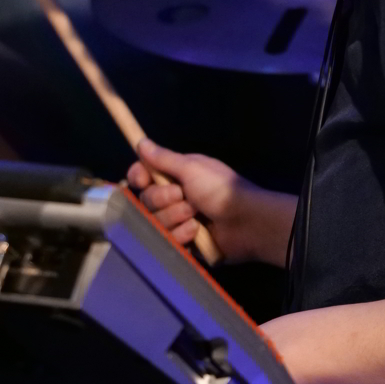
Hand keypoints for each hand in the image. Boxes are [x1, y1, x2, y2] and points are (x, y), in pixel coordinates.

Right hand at [127, 140, 295, 265]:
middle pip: (146, 200)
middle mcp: (175, 196)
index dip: (139, 177)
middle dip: (163, 199)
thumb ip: (163, 159)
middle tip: (183, 196)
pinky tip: (198, 231)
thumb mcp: (191, 168)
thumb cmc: (221, 189)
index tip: (141, 179)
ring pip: (155, 221)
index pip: (144, 175)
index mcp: (177, 175)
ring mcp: (178, 220)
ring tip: (196, 215)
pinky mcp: (183, 241)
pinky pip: (167, 239)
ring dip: (175, 216)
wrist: (246, 222)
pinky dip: (182, 234)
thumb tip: (141, 142)